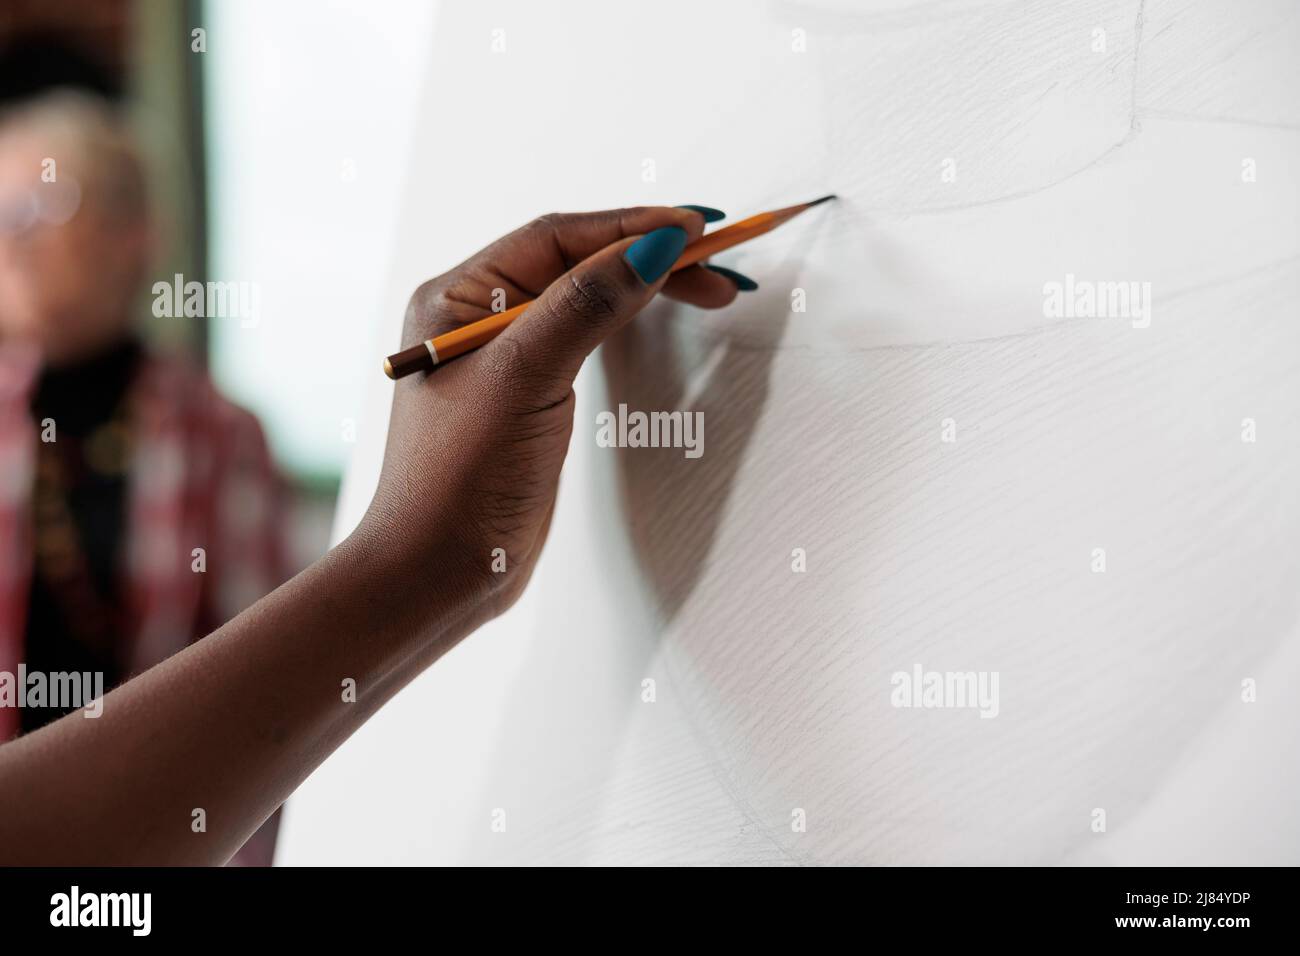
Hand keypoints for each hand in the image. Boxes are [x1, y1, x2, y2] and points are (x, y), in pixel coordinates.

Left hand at [363, 206, 744, 625]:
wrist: (438, 573)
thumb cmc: (457, 481)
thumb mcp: (524, 379)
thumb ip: (587, 306)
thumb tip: (650, 247)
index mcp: (456, 296)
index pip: (558, 238)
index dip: (631, 227)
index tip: (693, 229)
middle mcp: (477, 317)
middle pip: (579, 262)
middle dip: (650, 258)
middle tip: (718, 267)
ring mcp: (507, 358)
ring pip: (588, 299)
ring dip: (646, 287)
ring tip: (709, 289)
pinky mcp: (532, 397)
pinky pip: (587, 338)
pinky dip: (629, 323)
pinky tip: (658, 316)